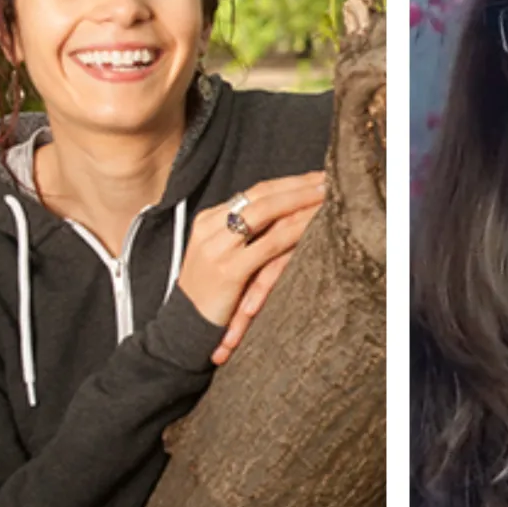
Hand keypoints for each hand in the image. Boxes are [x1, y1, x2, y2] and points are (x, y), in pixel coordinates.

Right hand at [176, 172, 324, 349]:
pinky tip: (313, 224)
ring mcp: (218, 247)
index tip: (314, 178)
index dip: (287, 183)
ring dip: (300, 200)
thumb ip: (243, 235)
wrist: (181, 328)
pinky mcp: (229, 269)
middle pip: (261, 195)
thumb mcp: (221, 255)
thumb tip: (282, 216)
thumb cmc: (210, 294)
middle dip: (297, 184)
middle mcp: (211, 227)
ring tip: (326, 195)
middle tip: (326, 178)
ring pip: (266, 212)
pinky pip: (269, 244)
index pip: (254, 192)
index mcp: (209, 219)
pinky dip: (295, 230)